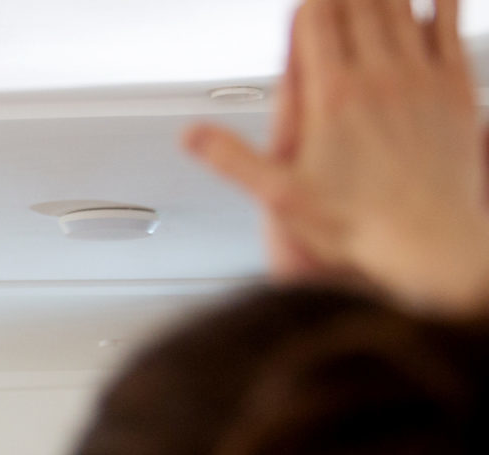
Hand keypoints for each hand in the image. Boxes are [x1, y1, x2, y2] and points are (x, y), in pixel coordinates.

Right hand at [183, 0, 488, 310]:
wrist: (429, 239)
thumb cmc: (358, 226)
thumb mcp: (279, 197)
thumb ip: (232, 159)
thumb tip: (191, 136)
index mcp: (331, 97)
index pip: (315, 18)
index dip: (306, 4)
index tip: (302, 7)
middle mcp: (378, 77)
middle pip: (358, 3)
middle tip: (332, 1)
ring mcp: (421, 77)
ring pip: (400, 6)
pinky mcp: (456, 87)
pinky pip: (449, 24)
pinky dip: (438, 1)